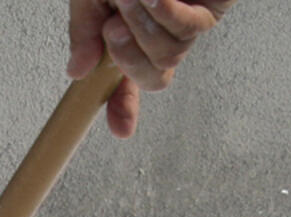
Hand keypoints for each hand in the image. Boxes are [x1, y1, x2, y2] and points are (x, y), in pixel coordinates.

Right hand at [67, 0, 234, 137]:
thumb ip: (84, 28)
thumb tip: (77, 71)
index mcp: (134, 31)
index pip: (129, 81)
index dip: (122, 108)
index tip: (121, 131)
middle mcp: (164, 31)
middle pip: (154, 76)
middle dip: (128, 55)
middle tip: (113, 23)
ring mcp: (190, 20)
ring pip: (168, 55)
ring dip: (143, 25)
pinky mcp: (214, 5)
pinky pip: (190, 30)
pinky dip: (167, 14)